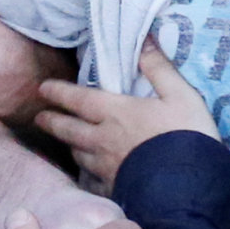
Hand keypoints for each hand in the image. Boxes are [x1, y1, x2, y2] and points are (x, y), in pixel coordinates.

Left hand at [31, 41, 211, 189]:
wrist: (189, 186)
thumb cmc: (187, 135)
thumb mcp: (181, 94)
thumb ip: (159, 68)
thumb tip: (144, 39)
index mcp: (116, 112)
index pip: (77, 99)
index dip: (58, 92)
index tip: (42, 88)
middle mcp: (103, 139)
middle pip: (69, 129)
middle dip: (52, 121)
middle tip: (40, 118)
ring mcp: (106, 167)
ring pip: (78, 155)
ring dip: (69, 145)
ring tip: (66, 142)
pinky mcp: (114, 188)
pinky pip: (91, 181)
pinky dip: (85, 175)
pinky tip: (88, 175)